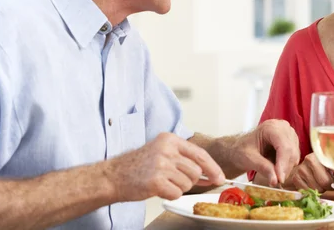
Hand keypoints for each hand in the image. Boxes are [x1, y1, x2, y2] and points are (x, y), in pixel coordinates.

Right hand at [105, 133, 225, 201]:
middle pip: (196, 170)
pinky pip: (176, 193)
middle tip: (175, 180)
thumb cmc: (138, 166)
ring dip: (178, 187)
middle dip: (190, 180)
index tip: (220, 177)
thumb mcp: (162, 153)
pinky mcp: (155, 180)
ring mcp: (161, 164)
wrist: (113, 176)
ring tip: (163, 182)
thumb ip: (185, 160)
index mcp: (170, 139)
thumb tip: (210, 174)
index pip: (200, 154)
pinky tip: (158, 188)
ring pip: (188, 183)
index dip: (213, 167)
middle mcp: (167, 149)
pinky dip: (170, 194)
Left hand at [231, 119, 299, 185]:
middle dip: (285, 168)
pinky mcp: (292, 142)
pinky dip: (287, 167)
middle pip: (291, 150)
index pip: (283, 146)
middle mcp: (283, 127)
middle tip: (275, 181)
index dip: (283, 164)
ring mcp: (289, 134)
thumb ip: (262, 167)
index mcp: (270, 127)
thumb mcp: (248, 159)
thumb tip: (275, 180)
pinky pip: (295, 157)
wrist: (242, 149)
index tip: (280, 180)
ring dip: (286, 169)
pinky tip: (277, 170)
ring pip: (295, 155)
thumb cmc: (242, 151)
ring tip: (273, 175)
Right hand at [288, 153, 333, 192]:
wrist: (300, 169)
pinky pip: (308, 192)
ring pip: (317, 188)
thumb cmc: (319, 168)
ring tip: (318, 182)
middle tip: (328, 183)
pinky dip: (312, 192)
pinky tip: (311, 185)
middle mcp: (310, 159)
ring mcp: (302, 168)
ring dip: (320, 189)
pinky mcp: (295, 178)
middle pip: (325, 181)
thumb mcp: (332, 167)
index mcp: (321, 154)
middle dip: (329, 186)